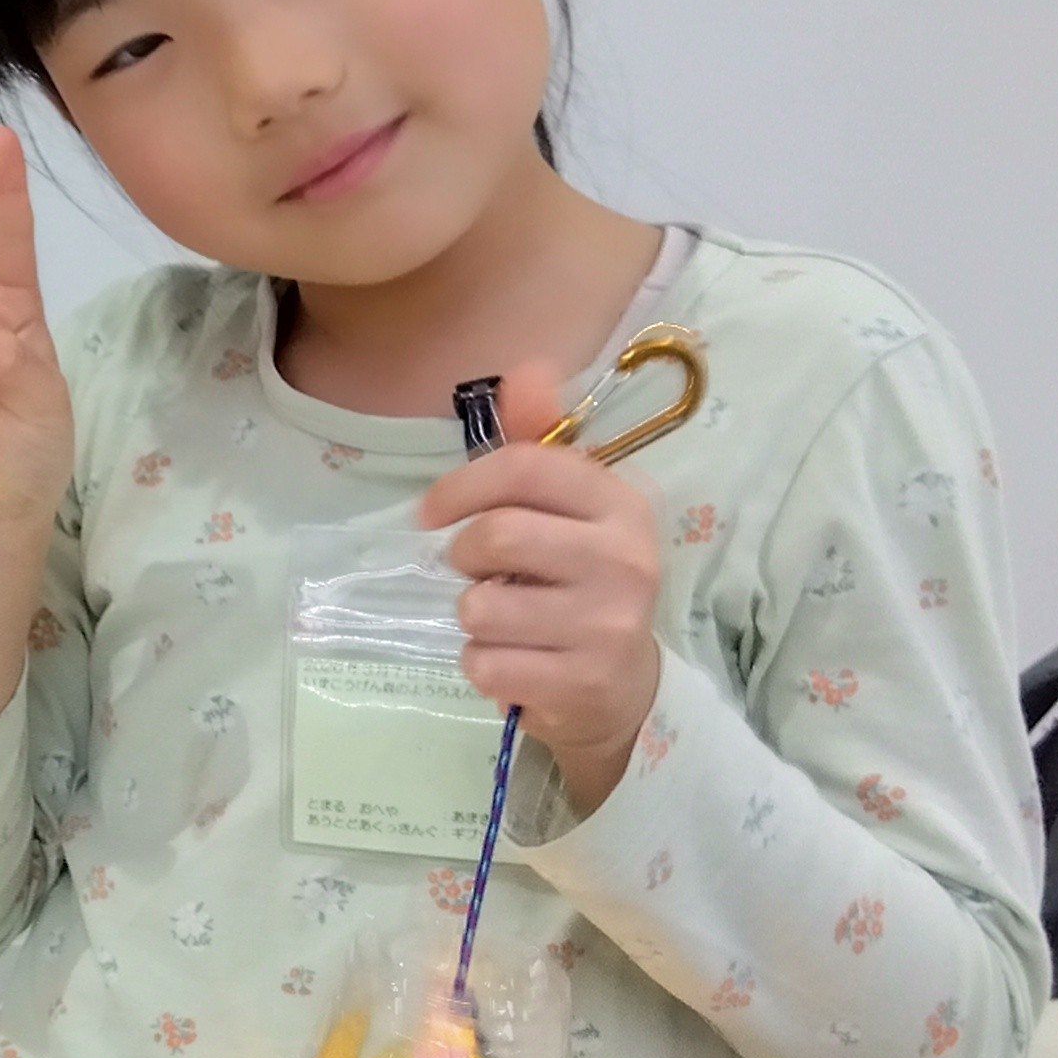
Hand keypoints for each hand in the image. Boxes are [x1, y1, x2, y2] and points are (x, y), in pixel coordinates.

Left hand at [420, 358, 665, 809]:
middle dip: (465, 555)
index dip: (461, 484)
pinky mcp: (582, 682)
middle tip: (478, 571)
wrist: (622, 688)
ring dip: (472, 614)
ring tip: (503, 617)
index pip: (524, 468)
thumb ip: (537, 443)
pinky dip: (482, 663)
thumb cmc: (579, 583)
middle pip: (497, 535)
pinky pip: (485, 664)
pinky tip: (514, 660)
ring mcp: (608, 625)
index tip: (431, 510)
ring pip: (481, 606)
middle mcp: (626, 560)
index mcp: (621, 504)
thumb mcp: (567, 510)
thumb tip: (526, 370)